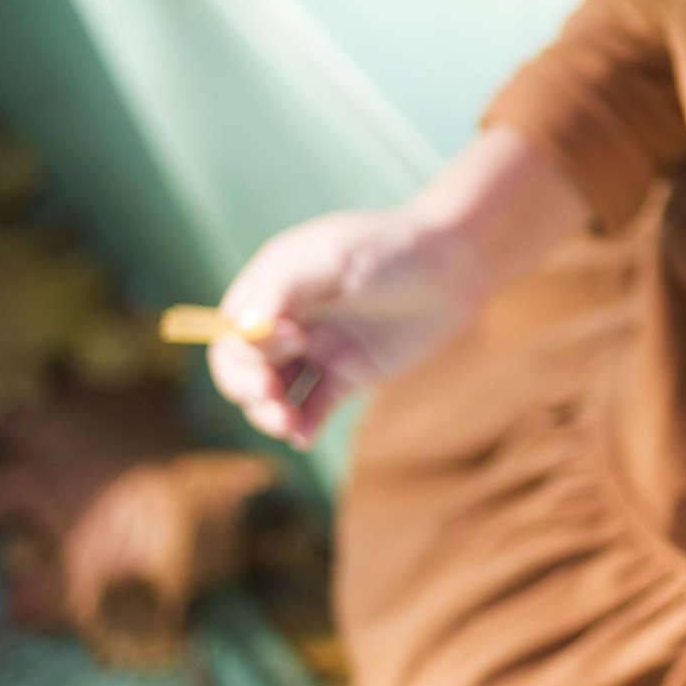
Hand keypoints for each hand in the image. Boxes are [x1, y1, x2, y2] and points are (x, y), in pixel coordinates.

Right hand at [207, 207, 481, 446]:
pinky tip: (305, 436)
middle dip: (248, 387)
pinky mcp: (347, 374)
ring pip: (272, 393)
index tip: (293, 339)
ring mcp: (317, 348)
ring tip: (288, 424)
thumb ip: (283, 288)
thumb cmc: (391, 250)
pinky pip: (312, 408)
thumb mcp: (333, 256)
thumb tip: (242, 327)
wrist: (453, 266)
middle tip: (272, 397)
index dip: (246, 346)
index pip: (231, 329)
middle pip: (243, 367)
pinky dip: (302, 424)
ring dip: (268, 413)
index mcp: (274, 285)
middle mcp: (289, 319)